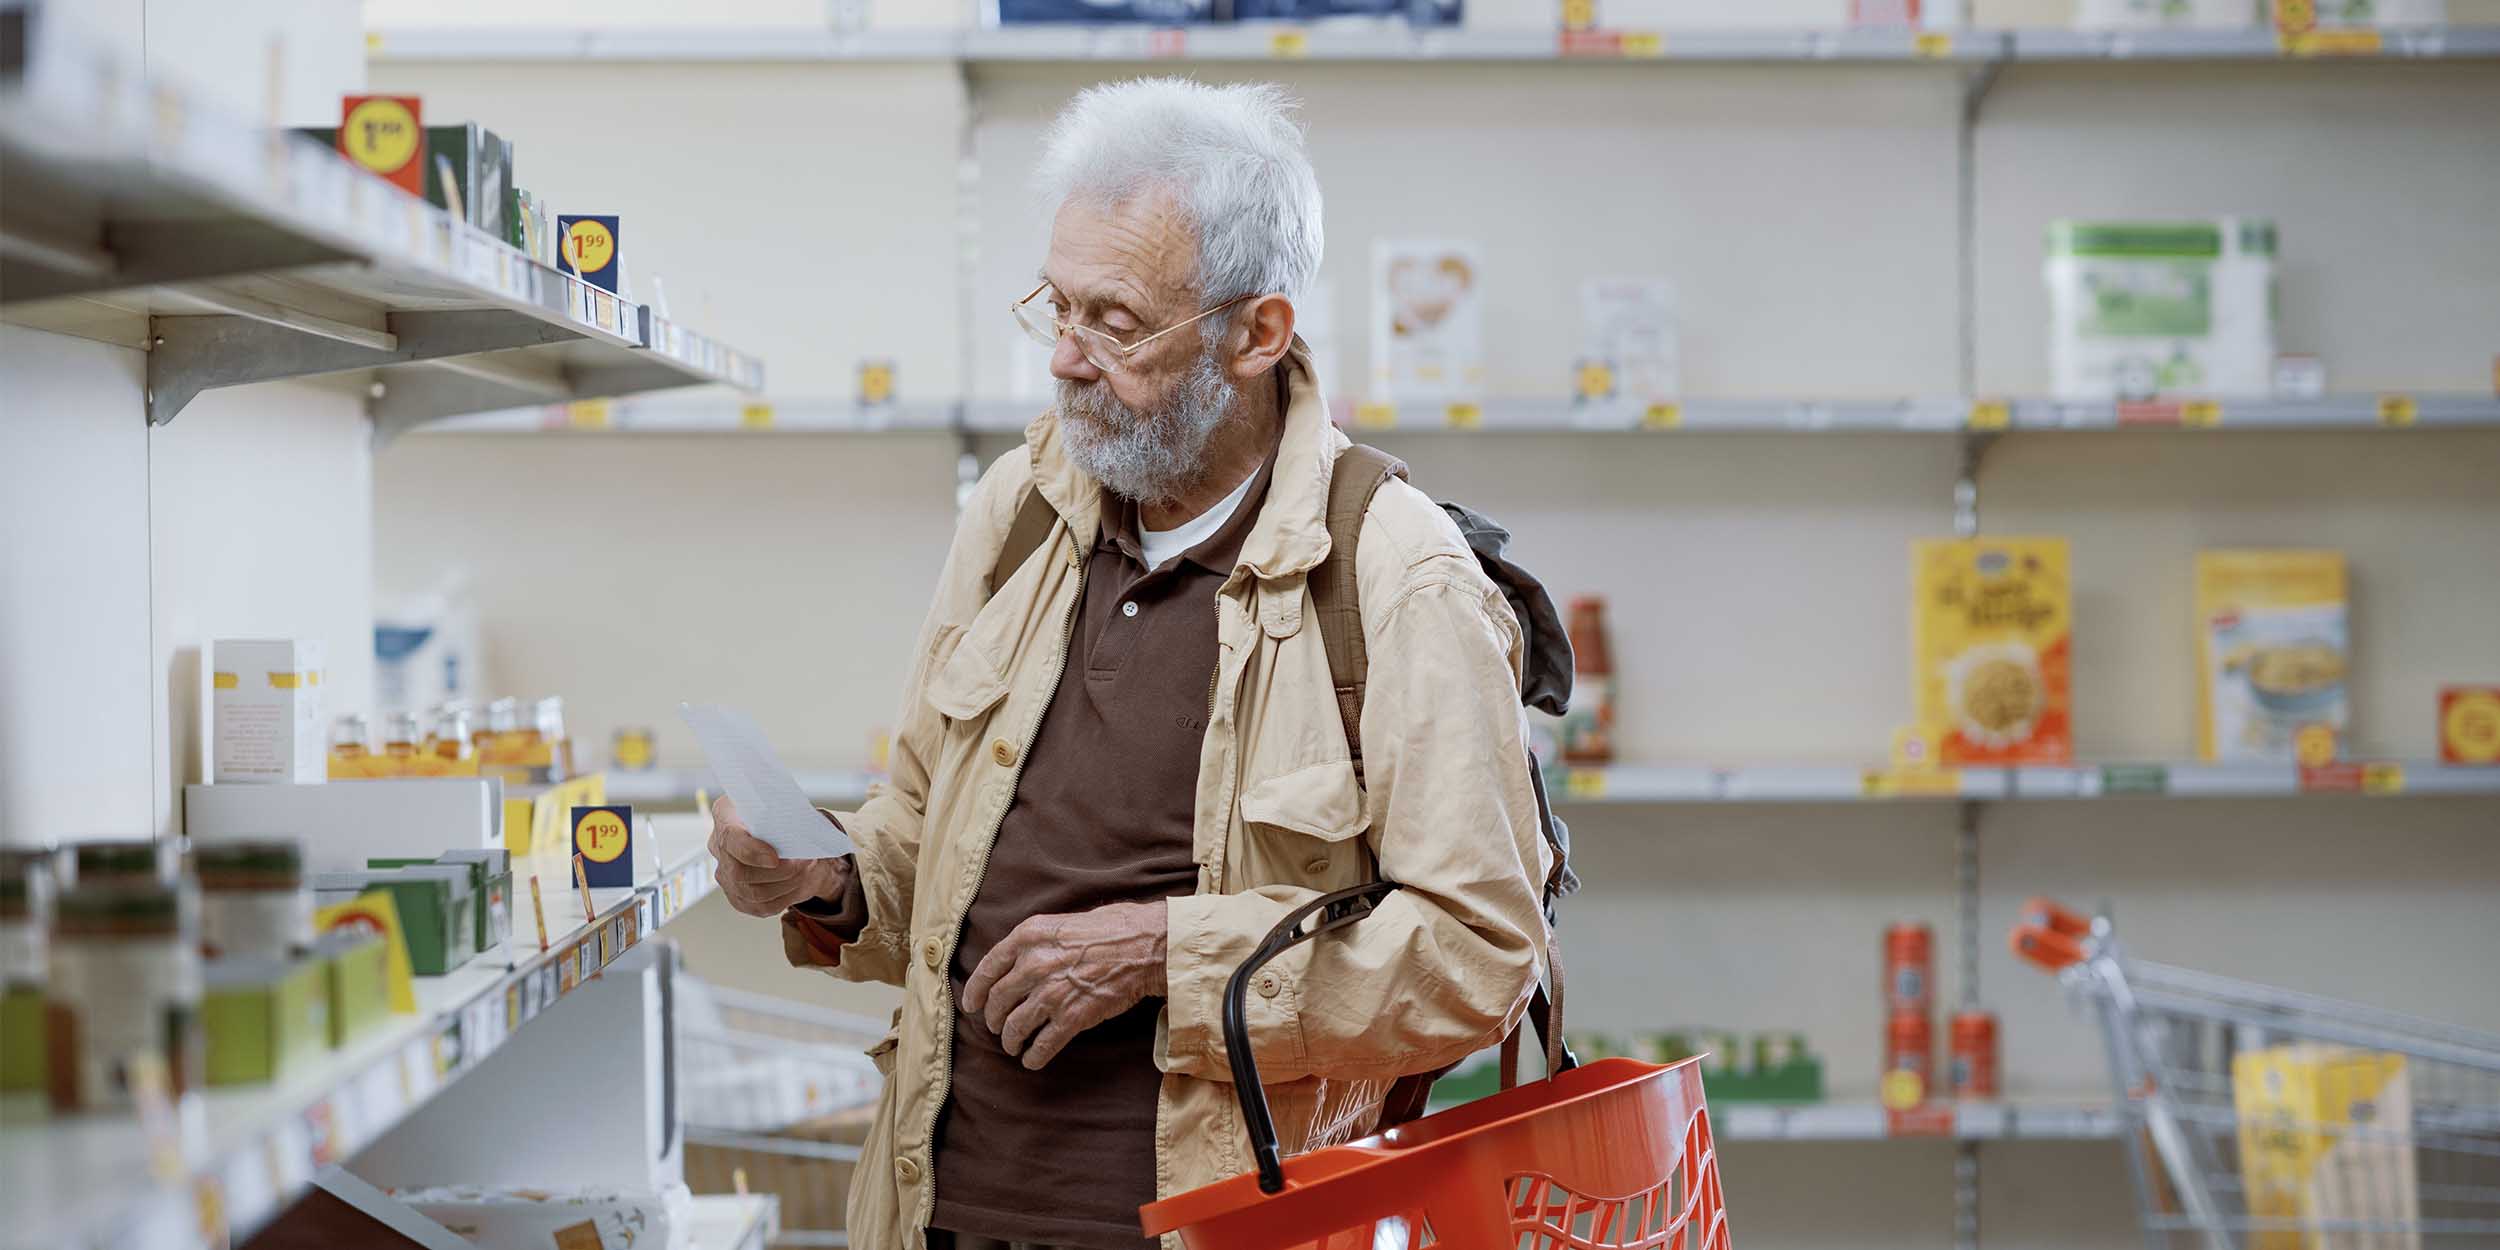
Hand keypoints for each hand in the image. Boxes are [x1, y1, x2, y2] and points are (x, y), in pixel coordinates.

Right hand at [708, 794, 850, 916]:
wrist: (779, 829)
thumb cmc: (780, 812)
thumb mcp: (781, 803)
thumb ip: (784, 814)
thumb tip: (800, 832)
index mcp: (725, 814)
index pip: (730, 838)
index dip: (751, 852)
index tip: (776, 858)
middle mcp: (718, 845)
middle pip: (739, 872)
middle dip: (779, 871)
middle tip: (805, 863)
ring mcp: (725, 873)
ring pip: (753, 893)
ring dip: (787, 885)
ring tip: (806, 871)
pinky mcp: (738, 896)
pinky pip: (761, 906)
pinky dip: (785, 897)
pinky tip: (798, 884)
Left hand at [962, 901, 1167, 1069]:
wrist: (1146, 947)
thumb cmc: (1112, 928)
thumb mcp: (1063, 921)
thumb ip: (1036, 940)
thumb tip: (1017, 959)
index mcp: (1028, 936)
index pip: (988, 968)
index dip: (975, 991)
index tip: (971, 1004)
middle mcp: (1034, 964)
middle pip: (998, 1002)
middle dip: (993, 1019)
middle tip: (996, 1027)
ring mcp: (1051, 993)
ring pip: (1015, 1027)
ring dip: (1010, 1041)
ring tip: (1013, 1046)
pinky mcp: (1072, 1018)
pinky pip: (1042, 1045)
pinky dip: (1033, 1057)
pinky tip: (1032, 1060)